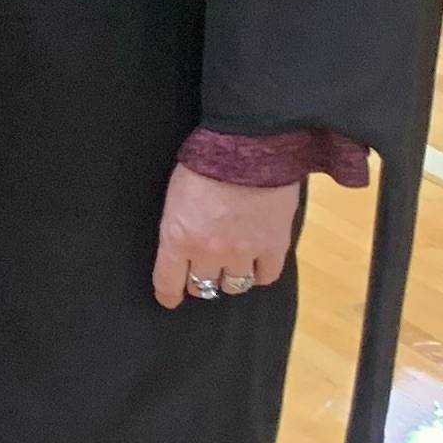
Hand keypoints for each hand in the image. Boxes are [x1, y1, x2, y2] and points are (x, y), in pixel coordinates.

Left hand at [151, 162, 296, 308]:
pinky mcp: (274, 245)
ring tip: (231, 265)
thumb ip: (178, 226)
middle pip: (202, 286)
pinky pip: (265, 277)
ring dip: (229, 278)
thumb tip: (180, 247)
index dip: (168, 294)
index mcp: (178, 237)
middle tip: (204, 270)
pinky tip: (256, 262)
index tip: (170, 298)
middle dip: (200, 279)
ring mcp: (243, 251)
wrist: (248, 145)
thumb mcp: (176, 196)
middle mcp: (209, 251)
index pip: (168, 282)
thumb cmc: (204, 161)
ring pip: (234, 285)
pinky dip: (259, 272)